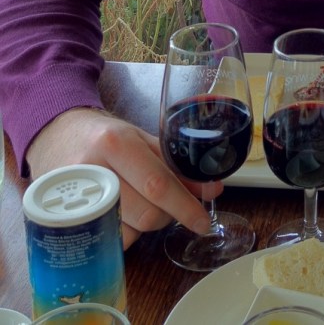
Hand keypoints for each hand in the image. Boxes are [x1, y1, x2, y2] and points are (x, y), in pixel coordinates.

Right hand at [26, 107, 219, 248]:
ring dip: (146, 226)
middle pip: (145, 214)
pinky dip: (124, 233)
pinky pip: (107, 240)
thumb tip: (212, 191)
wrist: (58, 136)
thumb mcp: (143, 141)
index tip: (203, 222)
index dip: (185, 206)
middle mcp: (95, 170)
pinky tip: (123, 214)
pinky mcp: (66, 219)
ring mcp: (76, 197)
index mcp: (118, 144)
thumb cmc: (107, 137)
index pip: (158, 184)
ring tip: (141, 203)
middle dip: (167, 216)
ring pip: (128, 232)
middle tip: (168, 204)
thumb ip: (177, 167)